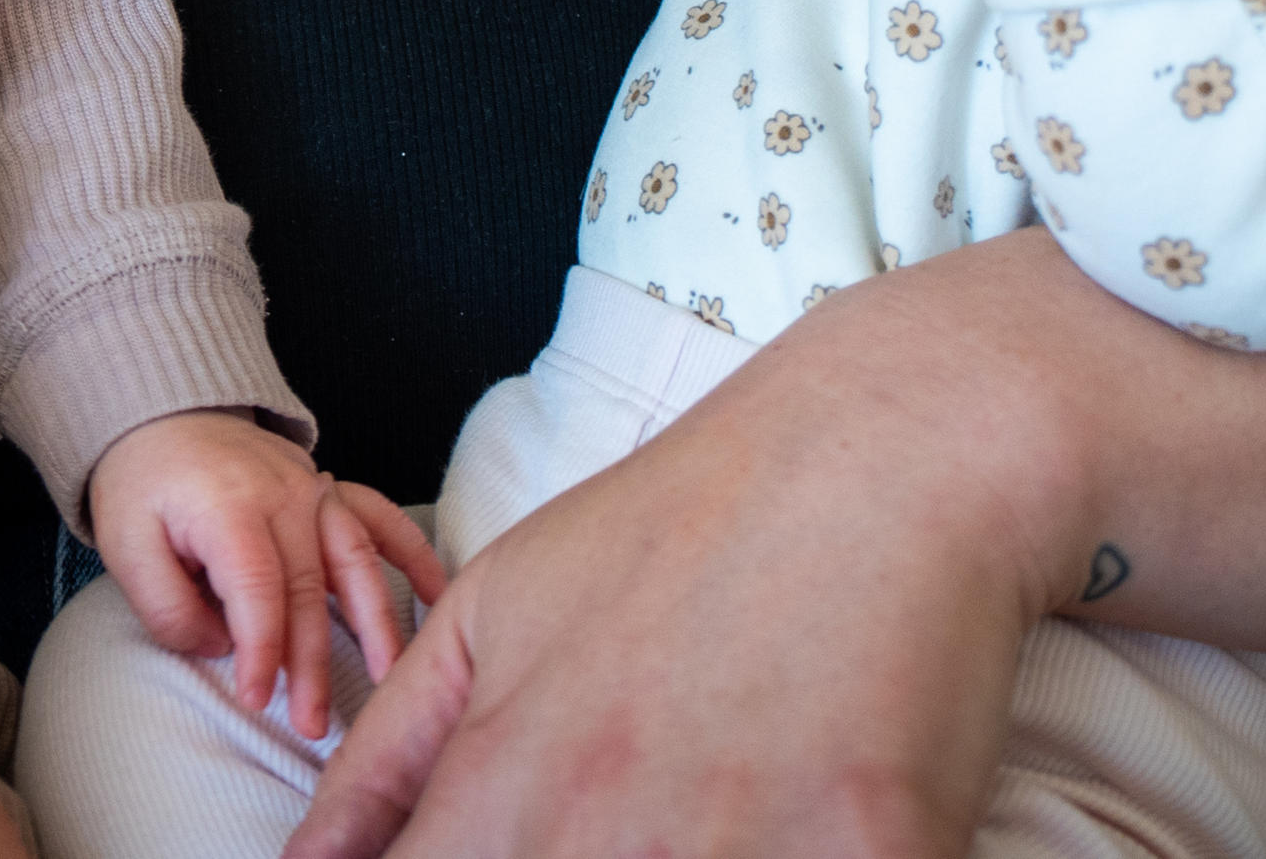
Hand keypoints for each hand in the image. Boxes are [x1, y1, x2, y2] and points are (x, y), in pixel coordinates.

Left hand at [86, 409, 448, 744]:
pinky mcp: (329, 491)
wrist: (162, 416)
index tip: (255, 698)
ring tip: (389, 679)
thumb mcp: (126, 545)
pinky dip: (414, 554)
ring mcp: (314, 490)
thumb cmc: (142, 486)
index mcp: (229, 507)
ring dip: (376, 624)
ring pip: (356, 561)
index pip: (257, 589)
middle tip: (312, 724)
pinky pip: (381, 520)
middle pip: (307, 590)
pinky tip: (437, 594)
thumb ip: (167, 605)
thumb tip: (224, 646)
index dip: (261, 649)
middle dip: (312, 664)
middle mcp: (284, 496)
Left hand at [287, 254, 1087, 856]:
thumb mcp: (500, 612)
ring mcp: (735, 844)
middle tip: (624, 813)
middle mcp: (603, 827)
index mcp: (507, 782)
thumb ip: (387, 754)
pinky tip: (820, 823)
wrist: (878, 447)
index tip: (487, 857)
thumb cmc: (683, 526)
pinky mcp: (870, 847)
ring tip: (709, 804)